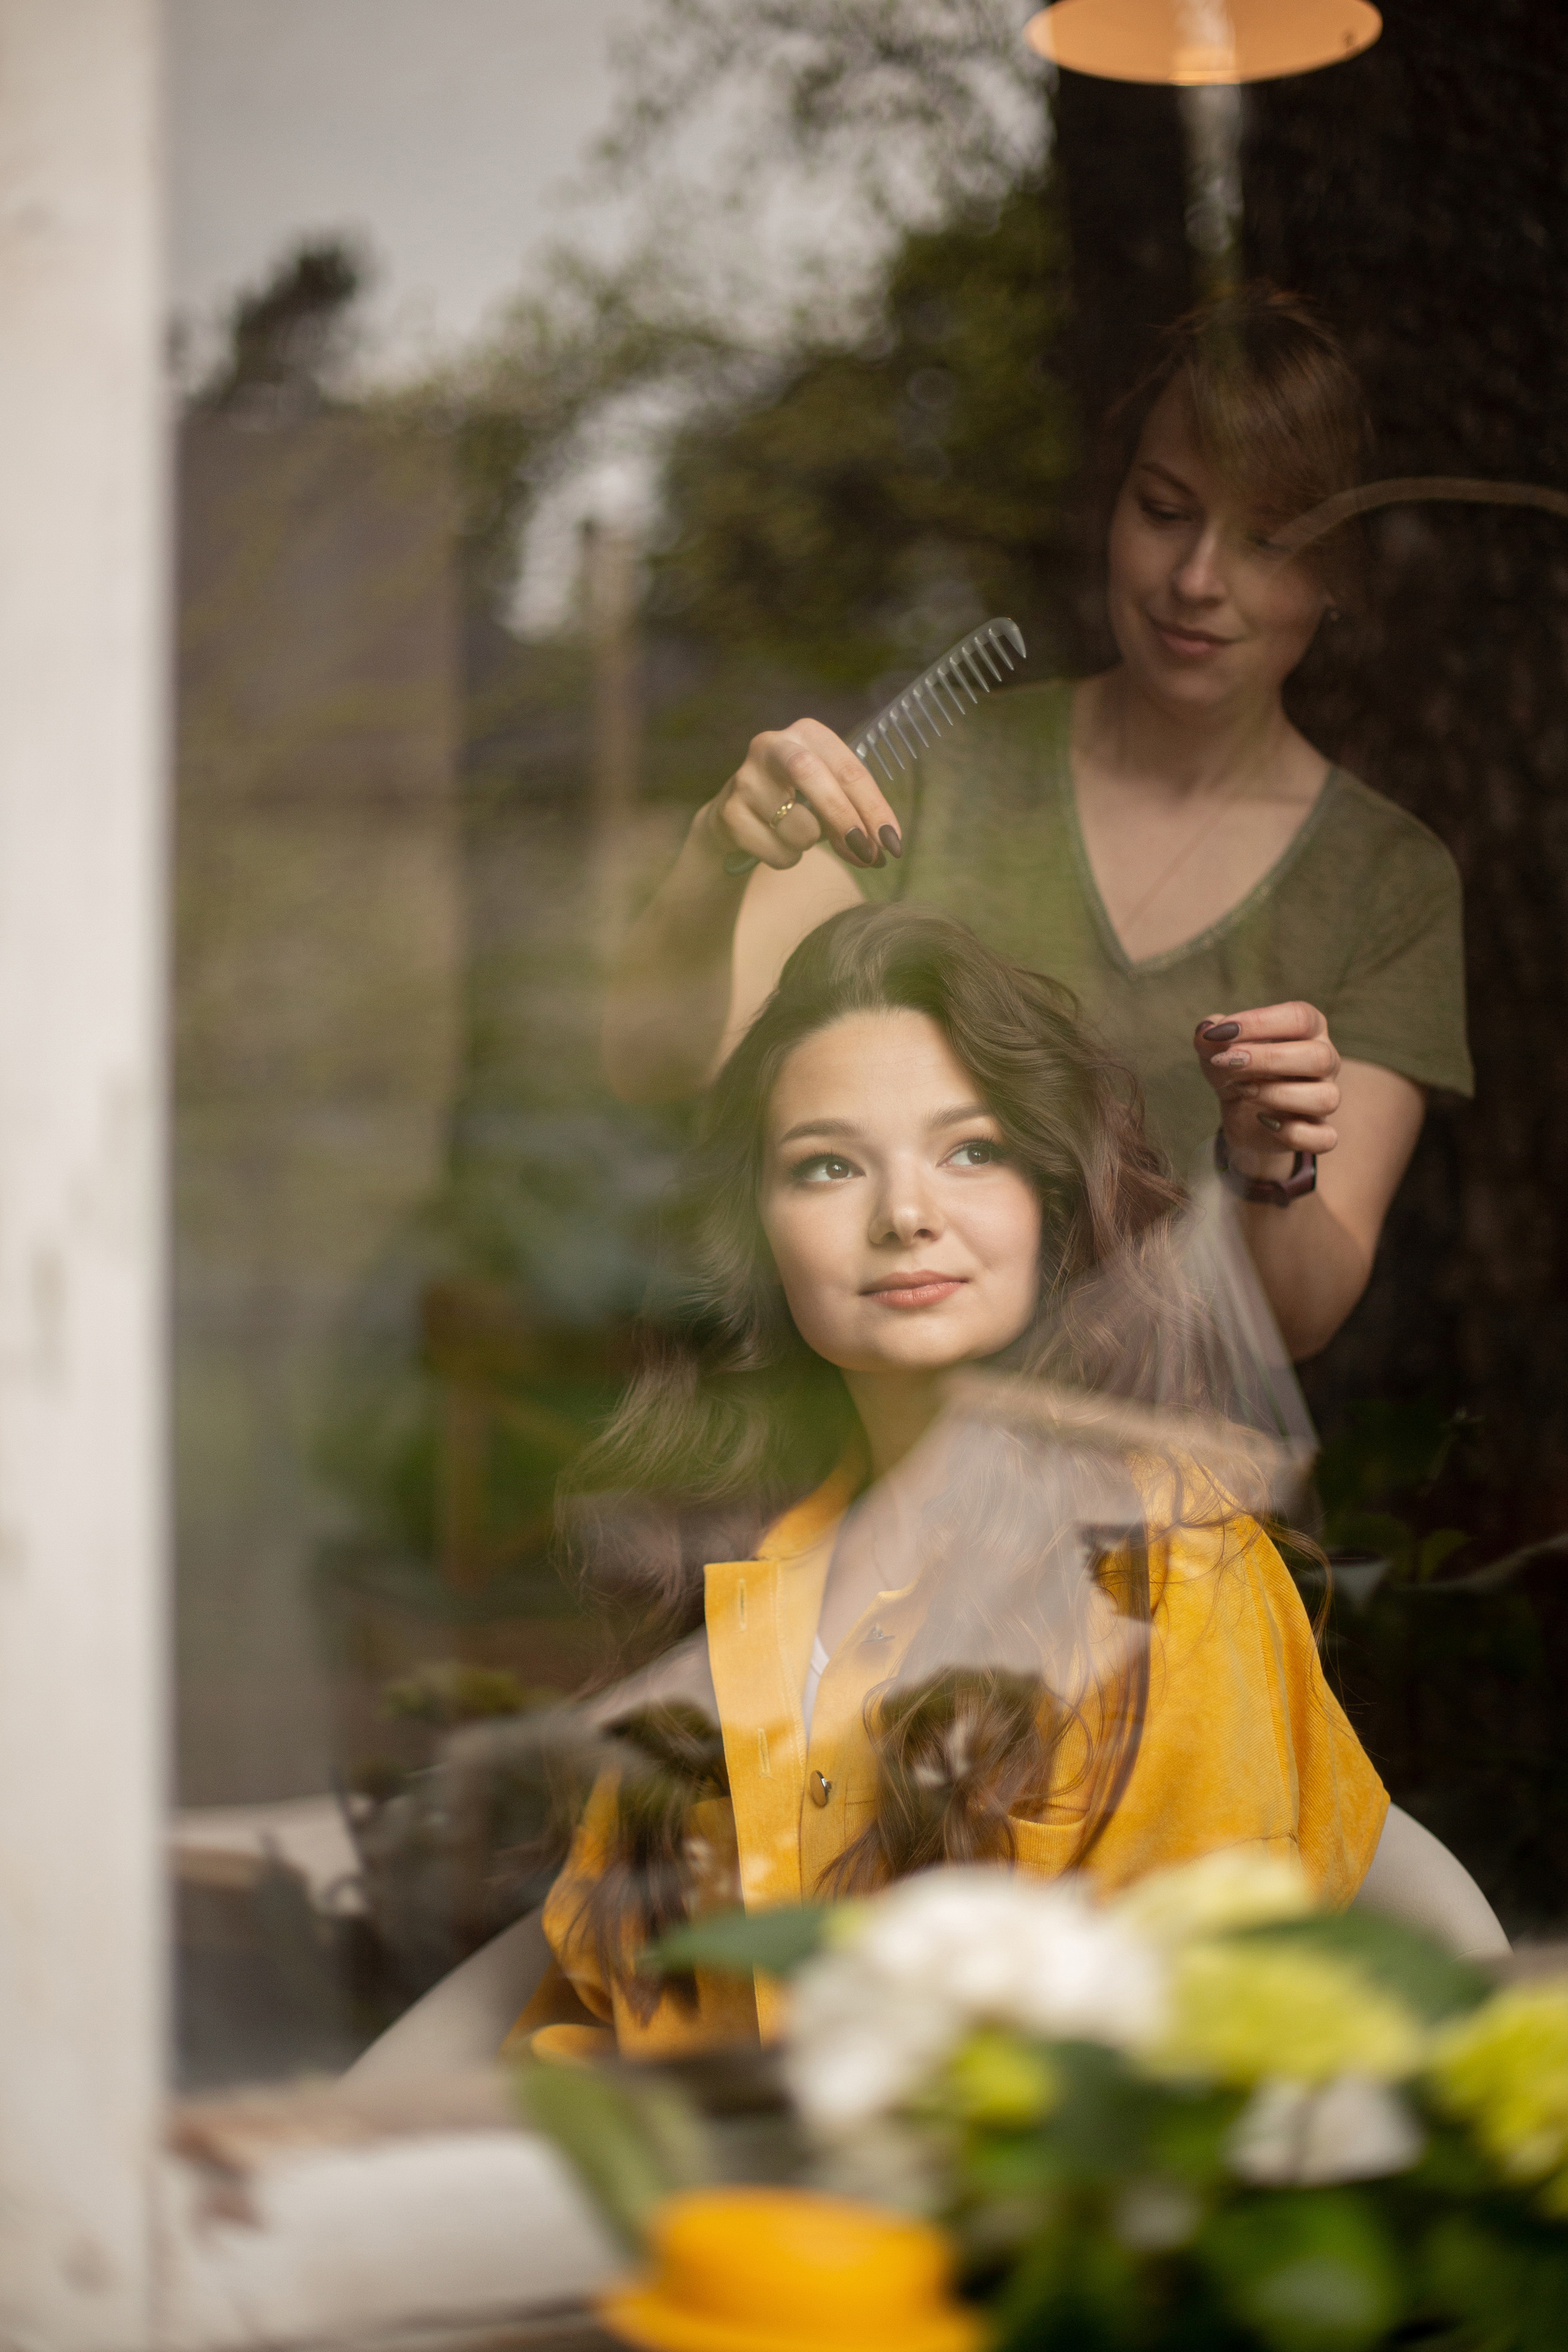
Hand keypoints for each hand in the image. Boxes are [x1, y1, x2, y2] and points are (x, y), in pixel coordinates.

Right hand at [698, 716, 902, 875]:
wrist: (736, 816)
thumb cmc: (796, 802)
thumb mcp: (829, 796)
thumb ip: (855, 817)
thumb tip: (878, 853)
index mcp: (807, 734)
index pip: (849, 769)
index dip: (875, 808)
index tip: (893, 844)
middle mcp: (772, 745)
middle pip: (811, 775)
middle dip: (844, 818)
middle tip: (869, 854)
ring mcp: (744, 778)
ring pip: (797, 826)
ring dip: (810, 844)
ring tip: (799, 837)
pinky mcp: (728, 812)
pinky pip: (775, 851)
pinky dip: (786, 858)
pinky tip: (775, 844)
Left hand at [1195, 1001, 1340, 1176]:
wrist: (1241, 1113)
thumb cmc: (1236, 1070)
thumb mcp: (1216, 1051)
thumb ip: (1210, 1039)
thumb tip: (1206, 1032)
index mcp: (1309, 1029)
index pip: (1300, 1017)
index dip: (1260, 1022)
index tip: (1221, 1032)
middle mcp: (1325, 1060)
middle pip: (1319, 1056)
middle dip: (1268, 1058)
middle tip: (1228, 1061)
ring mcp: (1326, 1097)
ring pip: (1326, 1098)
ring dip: (1278, 1095)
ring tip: (1243, 1091)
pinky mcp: (1319, 1132)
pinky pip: (1324, 1138)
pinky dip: (1293, 1133)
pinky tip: (1264, 1121)